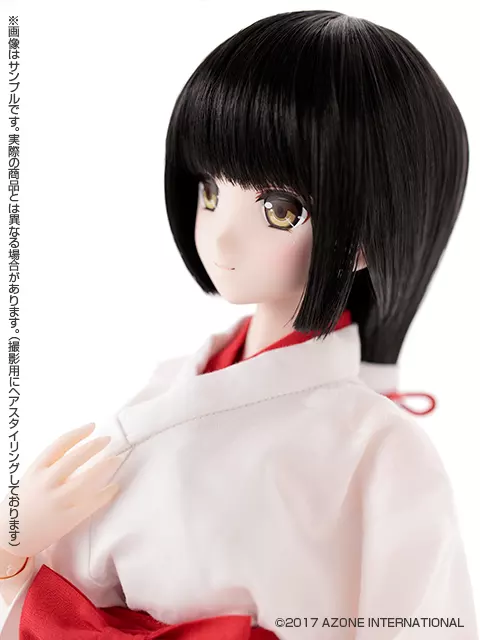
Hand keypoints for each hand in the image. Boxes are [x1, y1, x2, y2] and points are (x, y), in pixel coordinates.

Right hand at [0, 423, 123, 557]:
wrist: (9, 538)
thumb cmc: (22, 505)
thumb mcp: (30, 479)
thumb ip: (49, 467)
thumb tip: (78, 452)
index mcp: (36, 470)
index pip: (59, 444)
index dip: (78, 433)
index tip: (92, 426)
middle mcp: (46, 483)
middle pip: (75, 458)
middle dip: (93, 446)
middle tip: (107, 439)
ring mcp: (57, 501)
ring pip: (86, 480)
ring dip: (104, 467)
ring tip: (116, 459)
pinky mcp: (66, 519)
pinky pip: (91, 503)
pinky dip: (105, 494)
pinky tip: (114, 487)